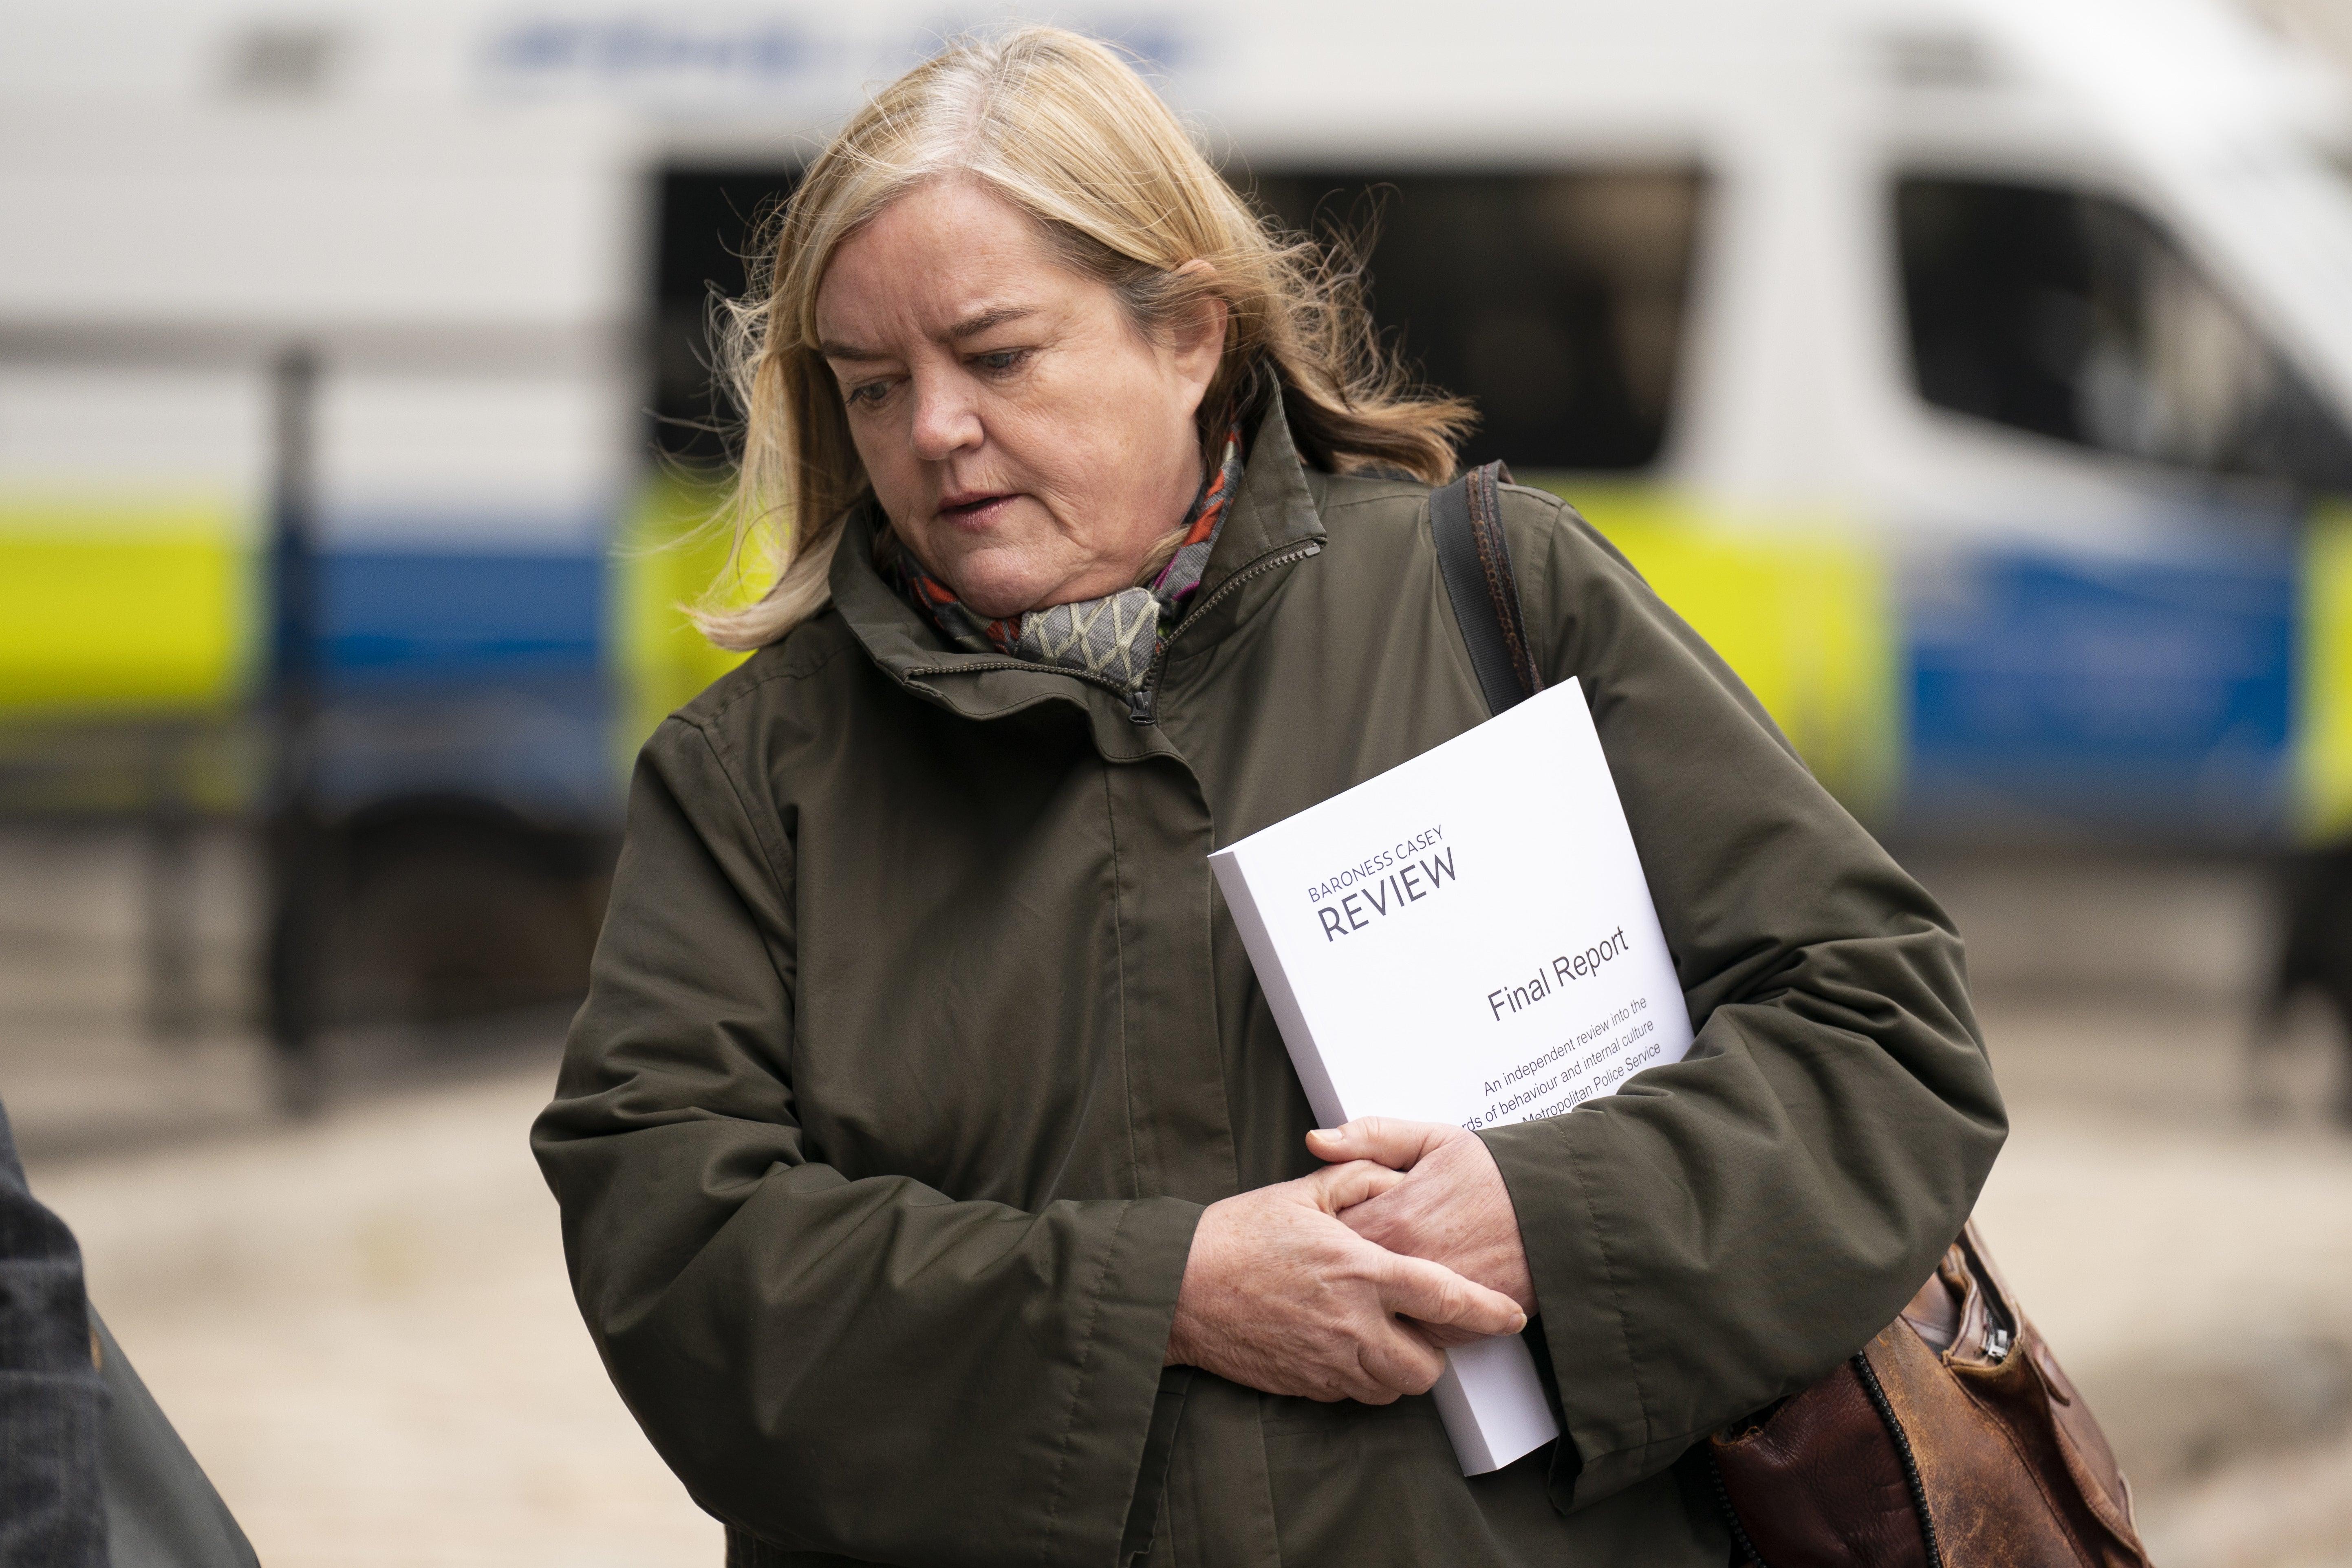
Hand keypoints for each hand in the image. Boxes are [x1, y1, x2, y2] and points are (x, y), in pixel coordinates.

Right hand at [1167, 1160, 1526, 1402]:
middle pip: (1428, 1367)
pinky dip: (1361, 1379)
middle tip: (1417, 1324)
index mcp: (1362, 1271)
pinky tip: (1343, 1347)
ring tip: (1380, 1335)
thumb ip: (1357, 1177)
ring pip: (1393, 1388)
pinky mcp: (1306, 1385)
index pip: (1447, 1299)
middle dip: (1434, 1351)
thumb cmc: (1237, 1235)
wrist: (1178, 1288)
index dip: (1489, 1313)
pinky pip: (1354, 1396)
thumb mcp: (1302, 1192)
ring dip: (1398, 1368)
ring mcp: (1329, 1362)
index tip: (1512, 1317)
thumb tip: (1393, 1180)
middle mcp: (1354, 1325)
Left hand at [1309, 1118, 1536, 1347]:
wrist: (1559, 1212)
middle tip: (1337, 1260)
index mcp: (1392, 1218)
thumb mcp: (1431, 1139)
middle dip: (1336, 1273)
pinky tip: (1407, 1300)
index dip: (1318, 1233)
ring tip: (1368, 1282)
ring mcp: (1431, 1303)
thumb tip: (1317, 1140)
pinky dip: (1405, 1323)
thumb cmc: (1495, 1175)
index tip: (1318, 1229)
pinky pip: (1413, 1337)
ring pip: (1376, 1316)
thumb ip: (1369, 1137)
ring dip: (1369, 1303)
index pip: (1324, 1237)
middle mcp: (1408, 1266)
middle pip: (1344, 1282)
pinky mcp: (1456, 1329)